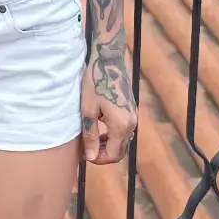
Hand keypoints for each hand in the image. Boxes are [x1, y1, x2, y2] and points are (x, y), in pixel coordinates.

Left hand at [81, 35, 136, 164]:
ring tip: (91, 139)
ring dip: (108, 143)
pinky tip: (99, 125)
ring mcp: (133, 115)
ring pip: (122, 140)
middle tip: (86, 148)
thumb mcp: (88, 110)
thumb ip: (90, 135)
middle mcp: (131, 123)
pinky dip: (112, 133)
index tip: (84, 154)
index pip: (113, 155)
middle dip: (103, 153)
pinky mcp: (131, 109)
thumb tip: (90, 157)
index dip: (98, 159)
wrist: (108, 59)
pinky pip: (124, 129)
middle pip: (119, 150)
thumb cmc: (95, 82)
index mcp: (121, 126)